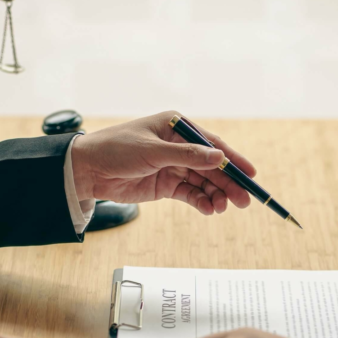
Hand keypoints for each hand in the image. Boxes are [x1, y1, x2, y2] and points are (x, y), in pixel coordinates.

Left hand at [72, 111, 256, 215]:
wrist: (87, 171)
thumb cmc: (116, 149)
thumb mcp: (153, 151)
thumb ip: (187, 156)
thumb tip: (219, 158)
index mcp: (177, 128)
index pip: (211, 144)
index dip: (232, 159)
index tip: (250, 175)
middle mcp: (178, 146)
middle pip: (210, 166)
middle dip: (227, 183)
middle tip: (244, 200)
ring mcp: (172, 166)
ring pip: (202, 182)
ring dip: (215, 194)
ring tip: (223, 208)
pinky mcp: (165, 185)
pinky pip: (189, 193)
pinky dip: (200, 201)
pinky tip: (209, 209)